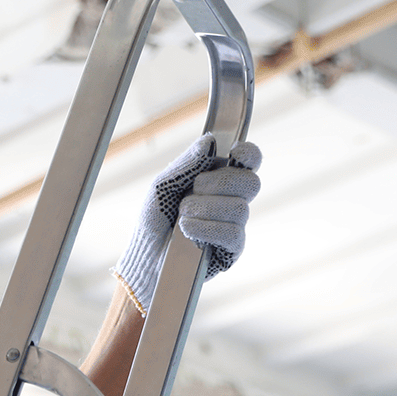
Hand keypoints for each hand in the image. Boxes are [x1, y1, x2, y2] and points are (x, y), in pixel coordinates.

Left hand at [113, 134, 262, 310]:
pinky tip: (188, 230)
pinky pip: (232, 233)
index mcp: (219, 179)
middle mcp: (232, 200)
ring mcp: (234, 225)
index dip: (249, 154)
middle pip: (251, 183)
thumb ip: (187, 163)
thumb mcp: (163, 185)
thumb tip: (210, 141)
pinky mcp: (231, 250)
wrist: (145, 254)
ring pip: (240, 208)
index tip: (236, 151)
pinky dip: (206, 228)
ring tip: (183, 216)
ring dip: (205, 209)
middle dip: (220, 183)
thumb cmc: (154, 219)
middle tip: (194, 189)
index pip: (249, 161)